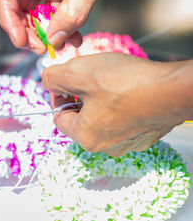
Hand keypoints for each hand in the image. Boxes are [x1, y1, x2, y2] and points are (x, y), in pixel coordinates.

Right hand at [0, 0, 176, 52]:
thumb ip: (71, 15)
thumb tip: (54, 41)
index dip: (9, 19)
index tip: (22, 41)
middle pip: (20, 6)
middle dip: (29, 30)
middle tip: (43, 48)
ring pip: (38, 13)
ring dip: (48, 32)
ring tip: (62, 45)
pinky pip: (57, 14)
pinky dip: (63, 28)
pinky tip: (75, 38)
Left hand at [42, 53, 191, 156]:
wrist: (172, 89)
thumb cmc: (125, 82)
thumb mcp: (79, 72)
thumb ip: (54, 78)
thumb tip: (47, 81)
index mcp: (86, 137)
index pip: (60, 118)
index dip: (60, 95)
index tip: (69, 80)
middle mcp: (106, 147)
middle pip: (82, 119)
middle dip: (82, 96)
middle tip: (93, 77)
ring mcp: (129, 143)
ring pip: (104, 119)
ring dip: (102, 100)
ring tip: (114, 83)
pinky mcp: (146, 136)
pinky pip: (124, 121)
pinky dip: (122, 106)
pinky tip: (131, 92)